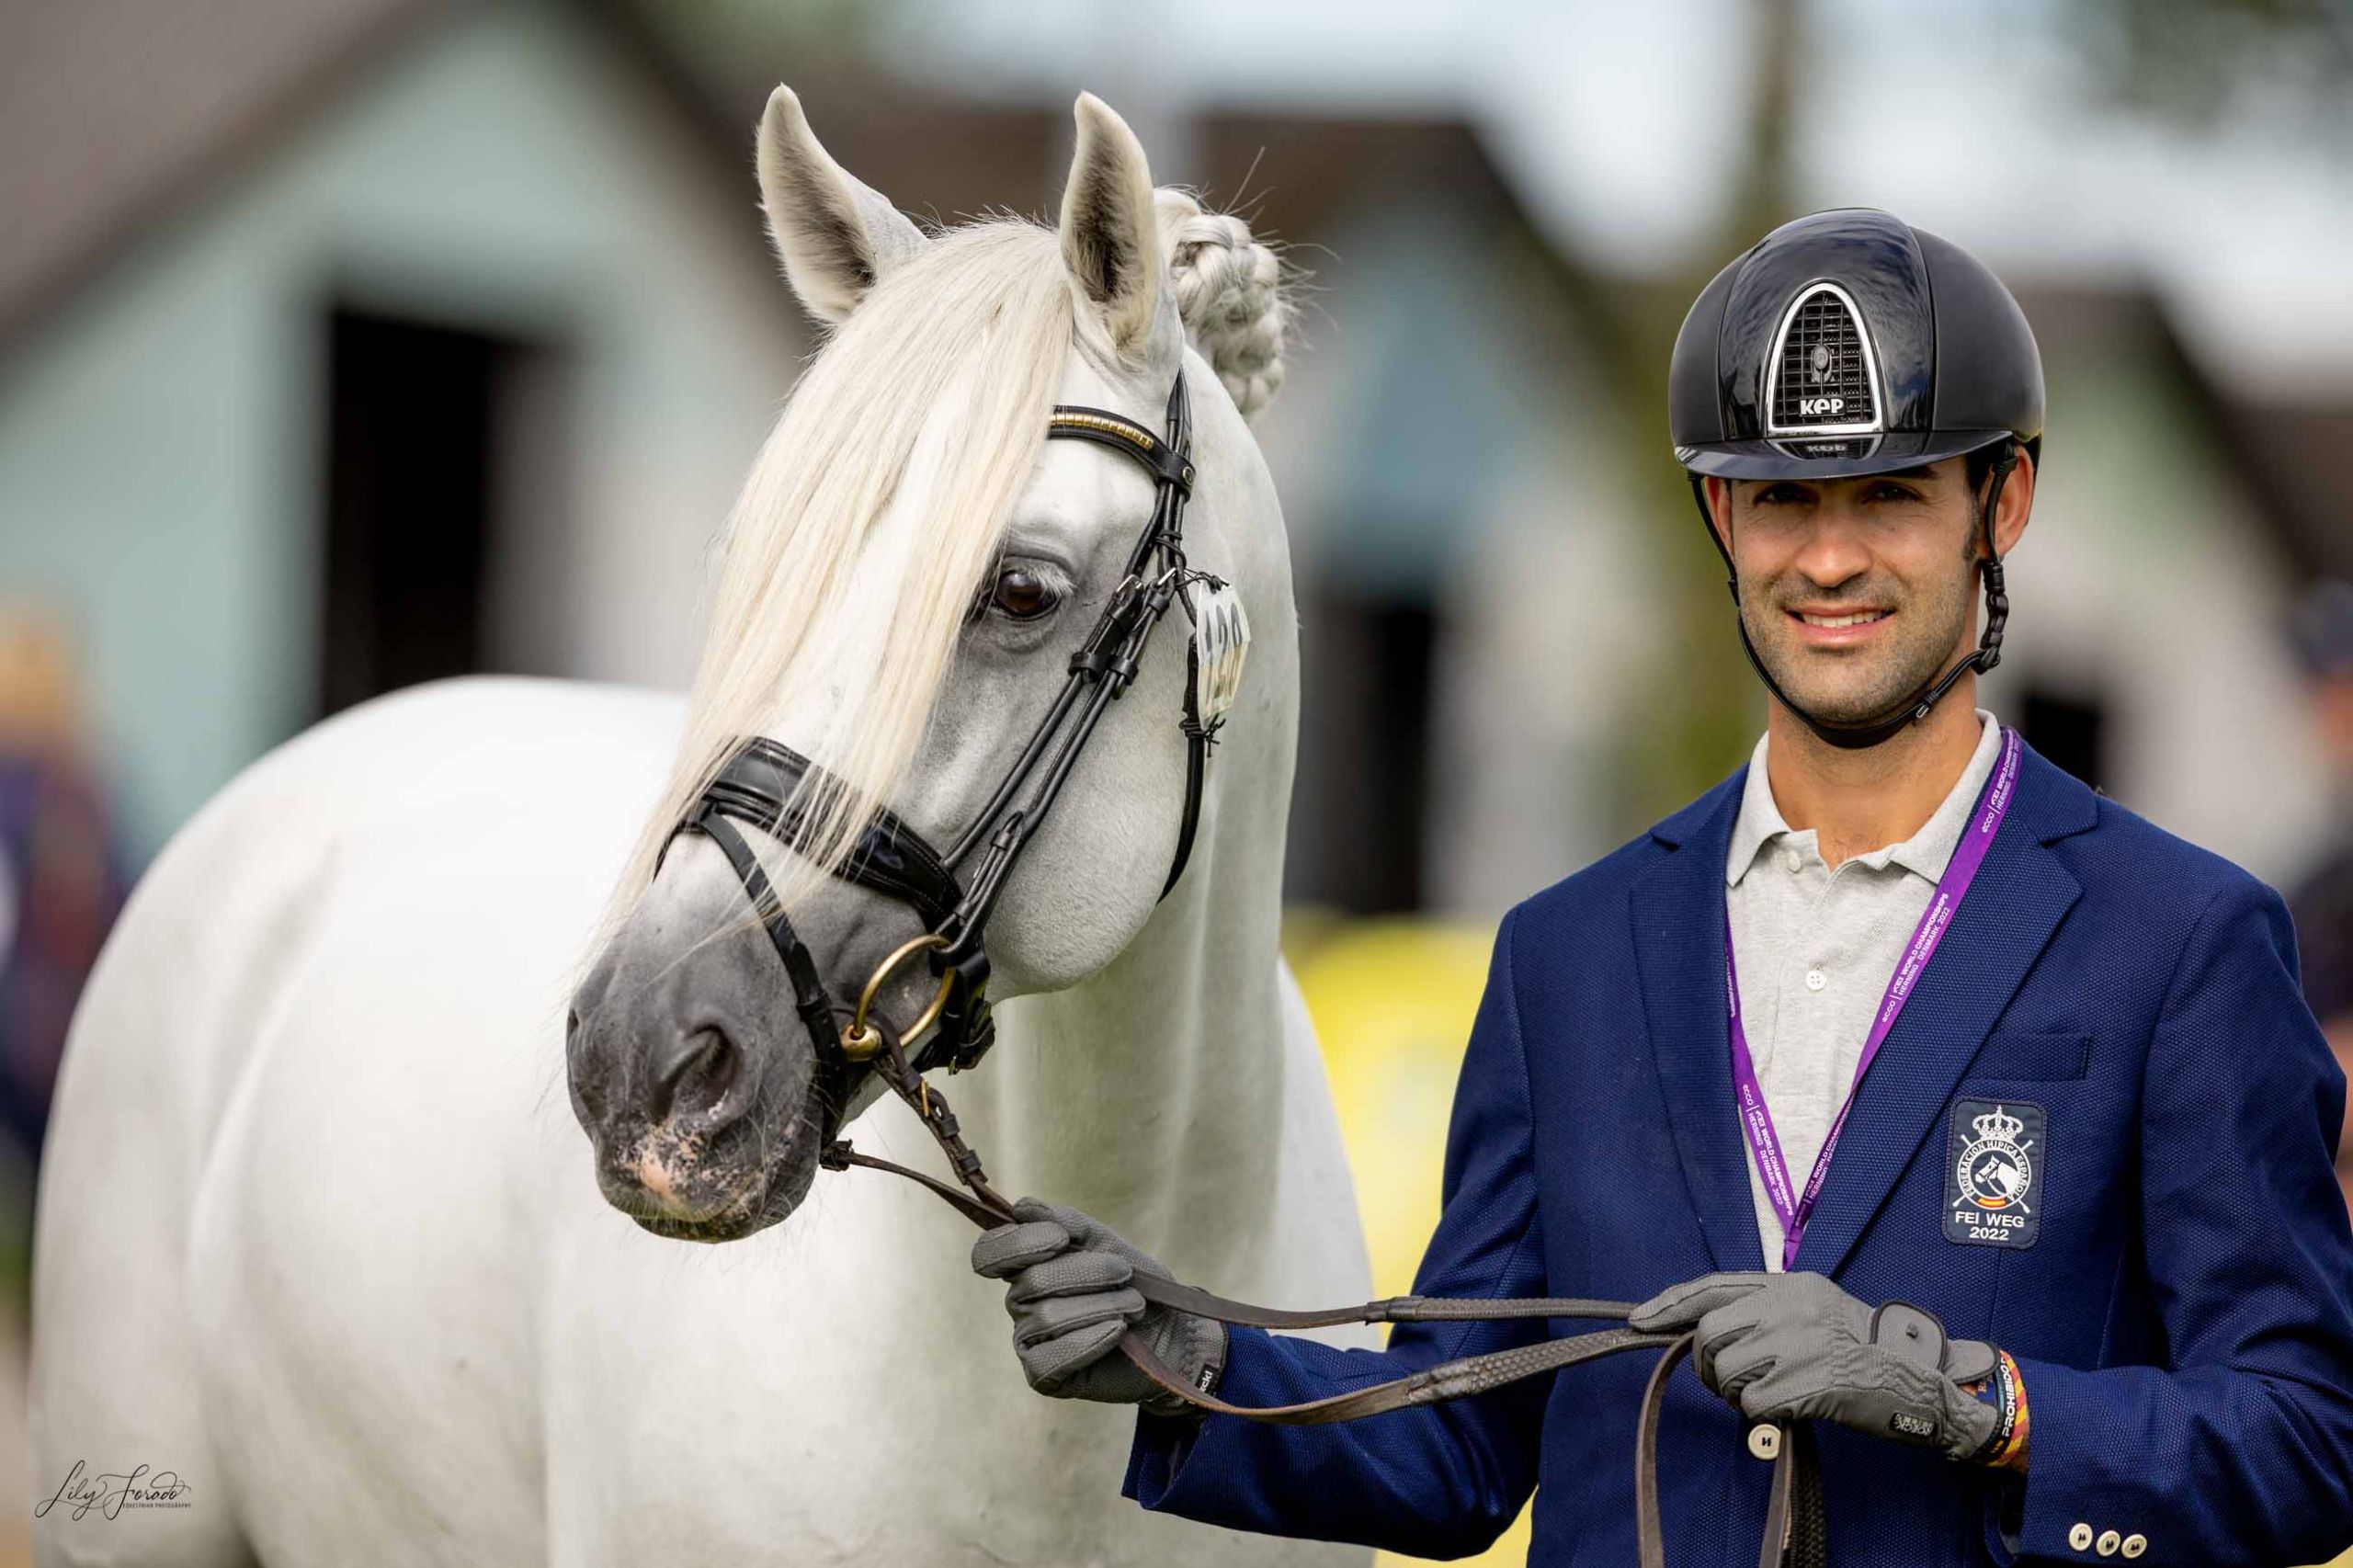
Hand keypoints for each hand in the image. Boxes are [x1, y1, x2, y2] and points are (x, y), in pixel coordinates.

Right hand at [970, 1197, 1225, 1417]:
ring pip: (1047, 1317)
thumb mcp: (1106, 1243)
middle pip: (1030, 1282)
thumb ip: (1067, 1224)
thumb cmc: (1132, 1284)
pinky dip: (1091, 1341)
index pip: (989, 1253)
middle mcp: (1019, 1302)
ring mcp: (1028, 1340)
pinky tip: (1118, 1331)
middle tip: (1124, 1272)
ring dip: (1101, 1306)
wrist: (1168, 1330)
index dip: (1018, 1243)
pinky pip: (1054, 1357)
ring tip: (1135, 1306)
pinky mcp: (1042, 1375)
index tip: (1062, 1239)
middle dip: (1085, 1273)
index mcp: (1026, 1264)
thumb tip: (1023, 1208)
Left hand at [1630, 1272, 2000, 1461]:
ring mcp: (1799, 1343)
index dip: (1671, 1303)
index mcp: (1789, 1283)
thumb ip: (1765, 1311)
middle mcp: (1790, 1305)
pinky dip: (1762, 1414)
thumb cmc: (1864, 1349)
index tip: (1639, 1319)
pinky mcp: (1808, 1382)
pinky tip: (1789, 1408)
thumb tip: (1705, 1331)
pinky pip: (1753, 1405)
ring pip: (1727, 1371)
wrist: (1919, 1378)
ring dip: (1735, 1393)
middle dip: (1706, 1366)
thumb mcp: (1815, 1309)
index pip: (1713, 1286)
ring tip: (1766, 1394)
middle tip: (1726, 1383)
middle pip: (1709, 1334)